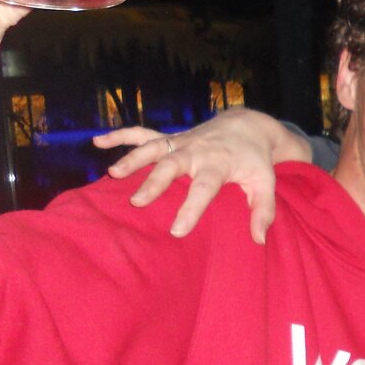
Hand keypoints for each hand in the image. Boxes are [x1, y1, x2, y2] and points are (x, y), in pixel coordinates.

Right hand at [93, 110, 312, 241]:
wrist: (247, 125)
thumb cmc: (255, 160)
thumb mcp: (266, 183)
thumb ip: (263, 210)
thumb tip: (259, 239)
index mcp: (219, 163)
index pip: (204, 188)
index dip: (191, 208)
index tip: (177, 231)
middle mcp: (197, 150)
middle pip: (173, 165)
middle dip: (154, 182)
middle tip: (138, 202)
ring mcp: (181, 142)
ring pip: (154, 147)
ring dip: (133, 158)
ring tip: (113, 174)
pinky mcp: (171, 138)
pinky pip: (143, 133)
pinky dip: (121, 135)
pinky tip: (98, 143)